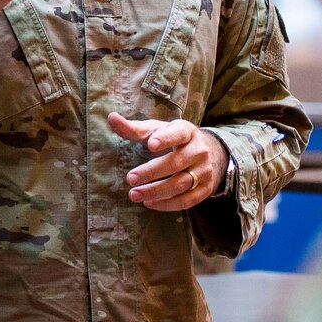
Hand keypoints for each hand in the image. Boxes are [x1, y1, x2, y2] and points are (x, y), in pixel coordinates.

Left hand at [110, 113, 227, 211]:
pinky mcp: (206, 188)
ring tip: (134, 194)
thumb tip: (111, 117)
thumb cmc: (174, 139)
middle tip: (130, 179)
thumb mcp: (158, 130)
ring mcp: (204, 170)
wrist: (210, 152)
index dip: (165, 139)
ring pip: (180, 184)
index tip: (150, 144)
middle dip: (151, 172)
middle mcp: (199, 150)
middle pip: (175, 163)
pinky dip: (168, 204)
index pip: (177, 134)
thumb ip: (135, 128)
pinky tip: (150, 203)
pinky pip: (187, 200)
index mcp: (187, 131)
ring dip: (156, 191)